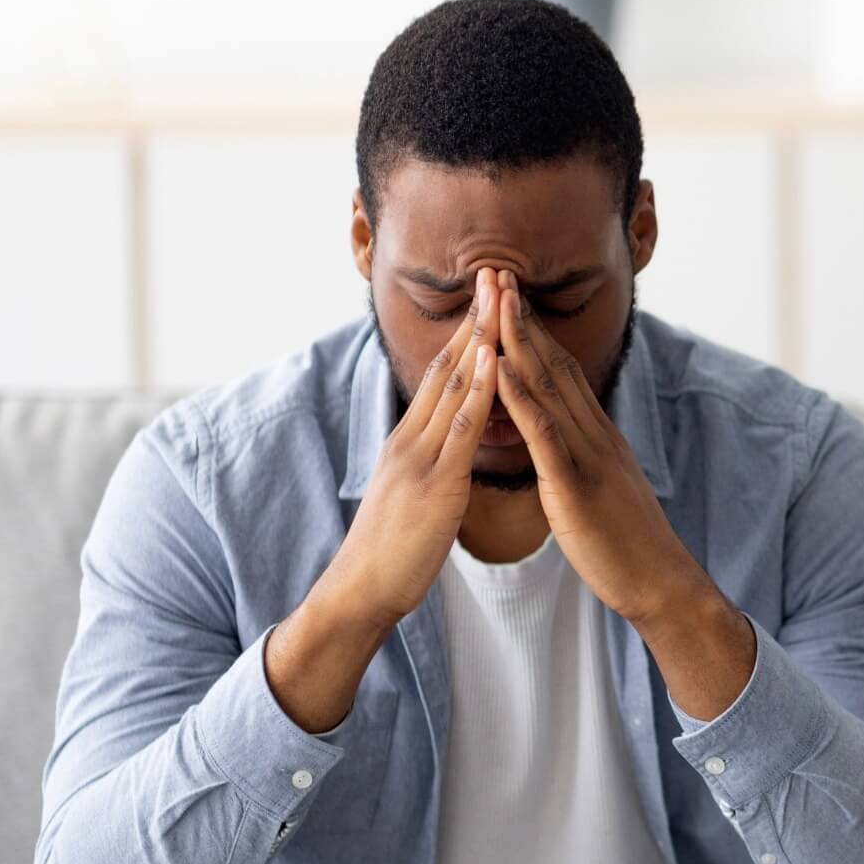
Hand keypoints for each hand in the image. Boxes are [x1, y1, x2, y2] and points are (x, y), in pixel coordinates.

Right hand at [316, 270, 500, 630]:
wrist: (362, 590)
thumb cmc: (392, 550)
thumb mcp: (414, 494)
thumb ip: (431, 463)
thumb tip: (449, 447)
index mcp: (410, 439)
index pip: (442, 374)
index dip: (467, 334)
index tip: (489, 298)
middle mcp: (412, 437)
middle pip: (447, 365)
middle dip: (474, 319)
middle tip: (495, 273)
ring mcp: (421, 456)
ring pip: (454, 386)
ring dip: (480, 340)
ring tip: (501, 298)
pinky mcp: (434, 481)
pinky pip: (461, 429)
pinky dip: (479, 391)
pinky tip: (494, 362)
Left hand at [490, 270, 711, 625]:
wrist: (660, 583)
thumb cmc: (628, 547)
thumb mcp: (606, 491)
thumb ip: (586, 460)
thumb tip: (568, 446)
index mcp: (598, 437)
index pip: (563, 371)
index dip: (534, 330)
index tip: (508, 296)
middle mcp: (595, 435)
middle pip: (555, 364)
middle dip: (522, 318)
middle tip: (497, 272)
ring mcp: (588, 457)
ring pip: (549, 388)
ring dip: (518, 341)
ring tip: (493, 300)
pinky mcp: (576, 487)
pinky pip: (545, 435)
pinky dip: (522, 398)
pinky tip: (501, 369)